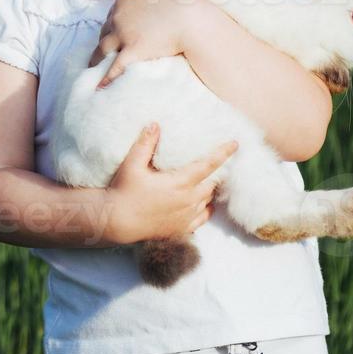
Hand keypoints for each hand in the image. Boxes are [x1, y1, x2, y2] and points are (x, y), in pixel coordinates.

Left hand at [88, 0, 200, 88]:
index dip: (112, 29)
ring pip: (103, 49)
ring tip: (94, 70)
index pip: (112, 17)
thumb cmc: (182, 6)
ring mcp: (123, 33)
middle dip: (105, 43)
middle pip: (105, 32)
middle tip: (102, 56)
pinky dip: (106, 78)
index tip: (112, 37)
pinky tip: (100, 87)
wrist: (191, 19)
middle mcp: (119, 16)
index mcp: (125, 1)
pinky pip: (114, 67)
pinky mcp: (132, 50)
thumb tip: (149, 2)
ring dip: (97, 60)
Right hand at [102, 123, 236, 244]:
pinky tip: (203, 204)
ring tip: (206, 181)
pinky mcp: (181, 228)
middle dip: (216, 173)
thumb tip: (155, 125)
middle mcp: (187, 200)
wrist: (117, 222)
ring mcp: (186, 216)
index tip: (235, 144)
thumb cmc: (124, 192)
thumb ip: (145, 144)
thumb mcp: (132, 165)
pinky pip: (202, 218)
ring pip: (207, 200)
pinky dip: (205, 209)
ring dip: (208, 190)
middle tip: (215, 163)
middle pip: (211, 184)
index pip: (208, 165)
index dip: (223, 153)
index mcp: (179, 183)